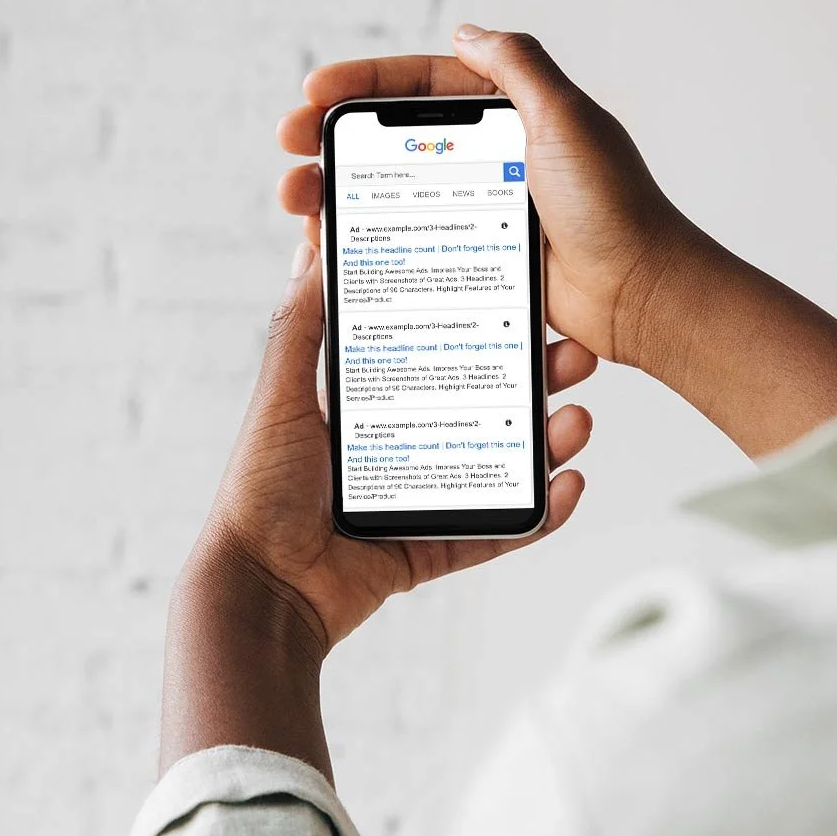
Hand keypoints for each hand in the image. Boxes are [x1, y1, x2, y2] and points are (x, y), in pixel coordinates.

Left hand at [161, 240, 594, 780]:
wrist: (259, 587)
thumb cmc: (258, 491)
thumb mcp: (280, 396)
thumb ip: (300, 328)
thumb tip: (312, 249)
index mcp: (369, 406)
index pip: (439, 355)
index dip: (486, 328)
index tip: (527, 298)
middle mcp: (402, 448)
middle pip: (484, 404)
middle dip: (537, 381)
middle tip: (575, 356)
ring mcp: (422, 500)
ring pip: (502, 465)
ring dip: (549, 442)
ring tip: (578, 419)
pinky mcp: (432, 548)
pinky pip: (498, 531)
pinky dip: (539, 514)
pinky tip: (569, 485)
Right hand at [277, 29, 688, 366]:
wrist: (641, 292)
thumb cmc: (614, 206)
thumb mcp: (565, 119)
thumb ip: (518, 67)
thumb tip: (466, 32)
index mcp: (512, 114)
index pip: (423, 86)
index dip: (364, 83)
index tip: (314, 90)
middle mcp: (492, 156)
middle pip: (394, 139)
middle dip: (333, 138)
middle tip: (289, 147)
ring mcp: (481, 208)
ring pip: (392, 190)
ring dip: (339, 189)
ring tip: (298, 199)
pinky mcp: (478, 256)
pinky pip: (409, 240)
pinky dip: (367, 236)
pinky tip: (333, 242)